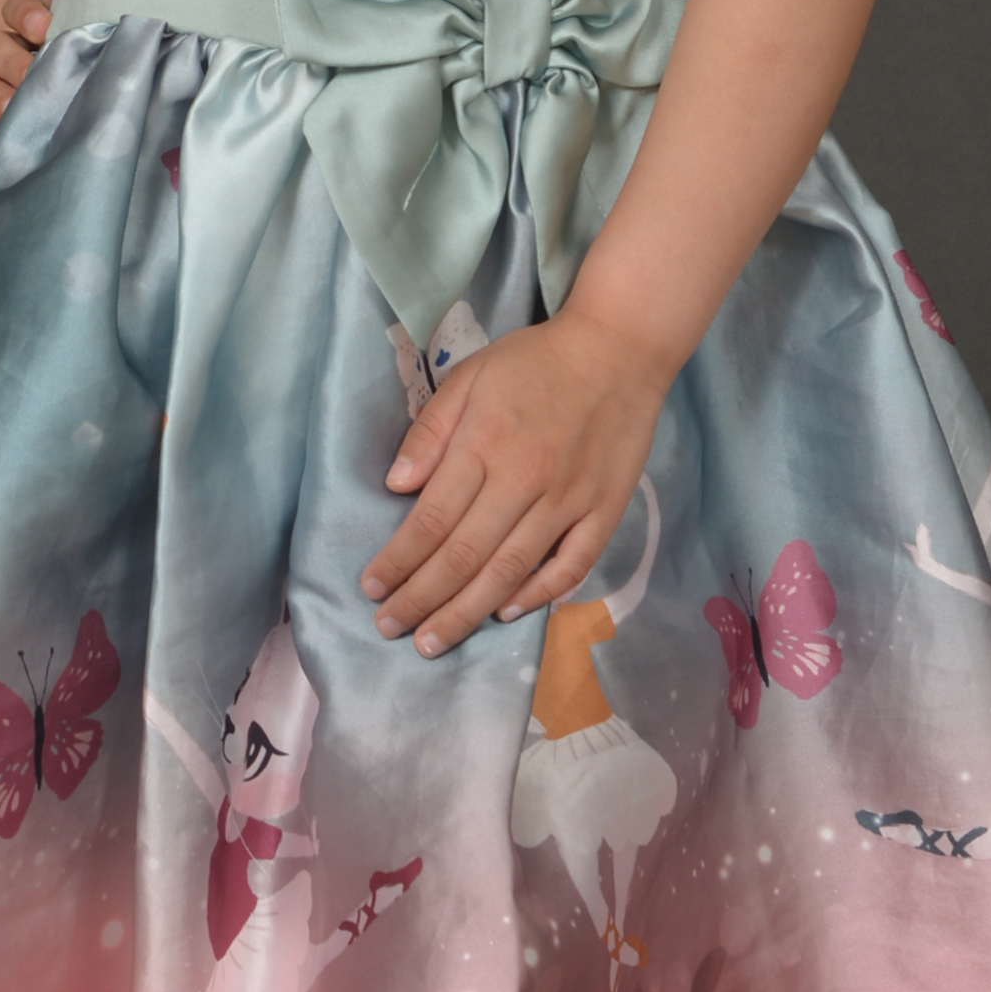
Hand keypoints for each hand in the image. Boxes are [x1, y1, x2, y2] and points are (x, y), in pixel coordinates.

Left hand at [358, 315, 669, 656]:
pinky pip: (570, 567)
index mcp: (484, 445)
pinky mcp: (604, 512)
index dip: (398, 562)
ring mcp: (567, 501)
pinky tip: (505, 614)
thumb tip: (395, 486)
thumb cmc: (535, 362)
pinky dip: (537, 596)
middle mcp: (523, 481)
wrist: (619, 350)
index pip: (430, 520)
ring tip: (433, 641)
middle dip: (421, 600)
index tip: (372, 588)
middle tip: (391, 628)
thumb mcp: (470, 375)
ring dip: (466, 612)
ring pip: (510, 572)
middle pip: (464, 556)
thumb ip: (431, 431)